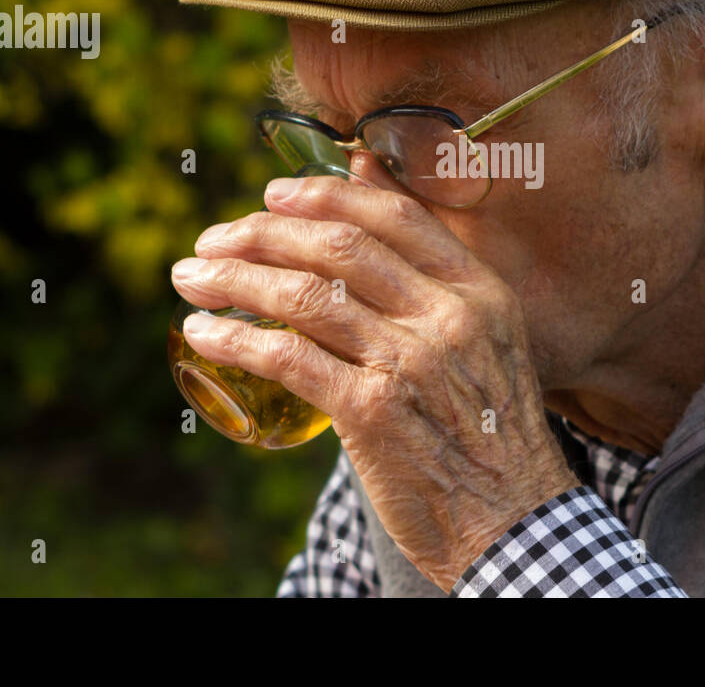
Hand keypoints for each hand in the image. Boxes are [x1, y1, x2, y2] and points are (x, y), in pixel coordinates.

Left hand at [170, 175, 580, 590]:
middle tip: (213, 239)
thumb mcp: (487, 336)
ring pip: (306, 295)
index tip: (272, 194)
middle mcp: (448, 316)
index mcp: (479, 291)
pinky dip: (237, 339)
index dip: (325, 196)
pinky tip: (205, 333)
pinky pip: (289, 358)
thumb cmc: (490, 427)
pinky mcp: (372, 411)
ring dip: (235, 279)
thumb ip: (433, 271)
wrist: (512, 519)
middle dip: (262, 234)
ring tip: (191, 278)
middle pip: (340, 248)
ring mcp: (410, 362)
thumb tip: (368, 184)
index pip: (394, 217)